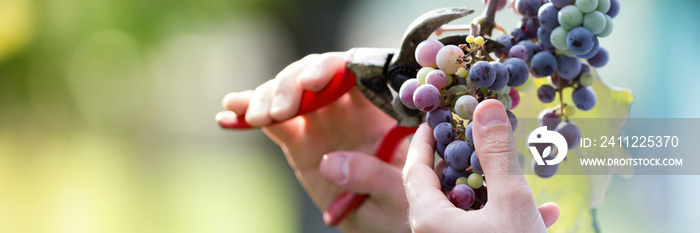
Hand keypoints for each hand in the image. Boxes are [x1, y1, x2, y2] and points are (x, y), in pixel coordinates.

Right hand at [217, 51, 409, 232]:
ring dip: (269, 96)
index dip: (332, 67)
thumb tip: (332, 162)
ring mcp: (321, 120)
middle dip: (293, 83)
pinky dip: (249, 113)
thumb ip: (373, 175)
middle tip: (281, 108)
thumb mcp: (401, 193)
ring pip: (290, 93)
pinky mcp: (299, 139)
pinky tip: (229, 112)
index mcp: (380, 107)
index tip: (314, 81)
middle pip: (316, 76)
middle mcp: (348, 106)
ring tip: (257, 116)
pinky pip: (273, 122)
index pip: (356, 71)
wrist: (383, 220)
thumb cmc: (405, 202)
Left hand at [402, 100, 559, 231]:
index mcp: (428, 220)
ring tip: (514, 170)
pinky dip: (507, 218)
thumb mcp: (510, 200)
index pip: (414, 170)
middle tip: (477, 136)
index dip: (423, 141)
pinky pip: (486, 231)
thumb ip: (497, 152)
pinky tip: (547, 213)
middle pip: (440, 189)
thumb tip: (486, 107)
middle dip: (463, 161)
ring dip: (492, 189)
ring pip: (467, 211)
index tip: (434, 119)